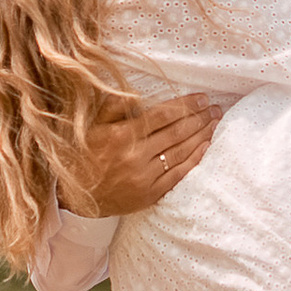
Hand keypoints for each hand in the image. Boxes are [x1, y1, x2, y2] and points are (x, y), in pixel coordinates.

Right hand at [61, 93, 224, 216]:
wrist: (75, 196)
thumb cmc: (84, 154)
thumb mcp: (92, 125)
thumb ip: (114, 106)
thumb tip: (137, 94)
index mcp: (122, 134)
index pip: (163, 114)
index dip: (186, 104)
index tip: (202, 98)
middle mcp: (136, 155)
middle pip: (177, 131)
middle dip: (200, 117)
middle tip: (216, 108)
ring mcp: (144, 176)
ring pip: (181, 151)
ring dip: (202, 135)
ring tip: (215, 124)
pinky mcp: (150, 194)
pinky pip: (178, 174)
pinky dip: (195, 159)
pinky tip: (206, 147)